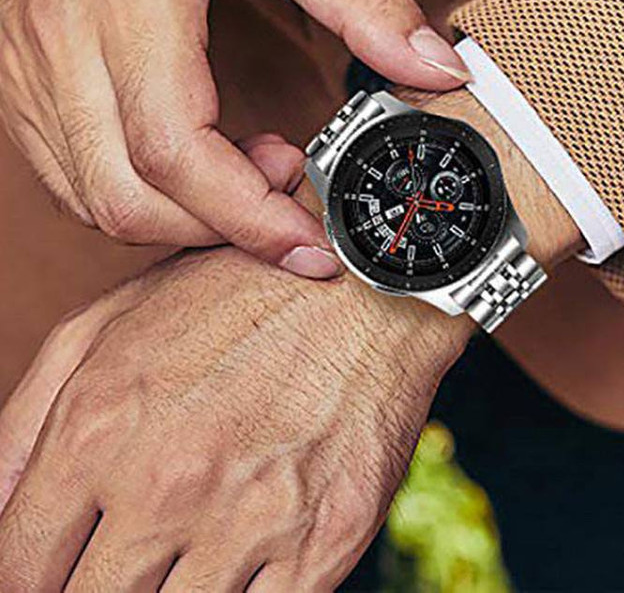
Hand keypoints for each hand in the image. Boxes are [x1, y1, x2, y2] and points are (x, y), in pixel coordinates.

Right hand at [0, 0, 469, 274]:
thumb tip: (433, 69)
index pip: (175, 147)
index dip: (247, 216)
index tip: (308, 242)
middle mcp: (63, 39)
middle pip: (132, 198)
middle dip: (225, 227)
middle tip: (287, 180)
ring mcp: (29, 72)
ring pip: (101, 205)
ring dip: (188, 218)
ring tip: (248, 168)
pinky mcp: (22, 93)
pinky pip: (77, 186)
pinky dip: (147, 201)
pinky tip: (195, 167)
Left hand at [0, 88, 580, 589]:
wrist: (362, 287)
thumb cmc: (234, 298)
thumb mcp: (109, 323)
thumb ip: (25, 419)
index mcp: (99, 430)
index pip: (19, 569)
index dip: (31, 581)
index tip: (58, 570)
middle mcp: (168, 483)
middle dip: (96, 589)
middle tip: (126, 563)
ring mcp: (251, 519)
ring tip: (186, 556)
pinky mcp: (324, 541)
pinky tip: (241, 563)